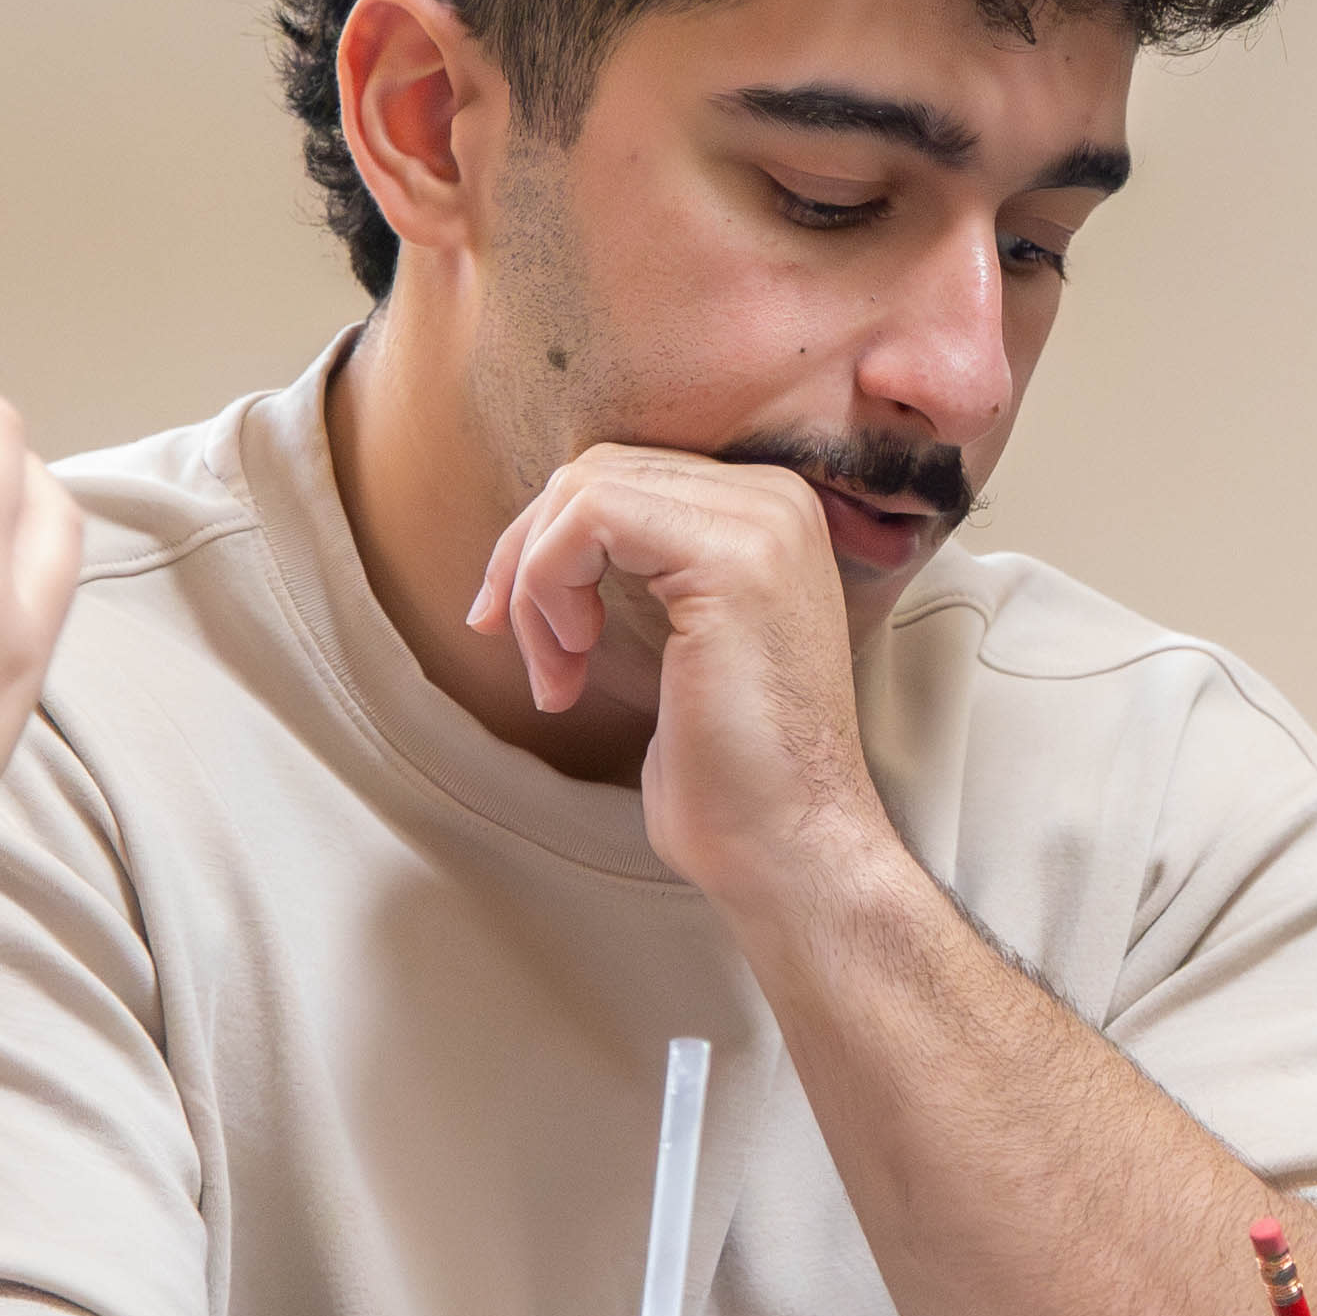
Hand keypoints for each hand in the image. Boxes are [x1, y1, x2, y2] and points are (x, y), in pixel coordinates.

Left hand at [461, 444, 887, 906]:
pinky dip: (547, 588)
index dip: (548, 547)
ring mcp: (762, 521)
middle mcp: (775, 499)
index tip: (528, 633)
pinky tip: (574, 659)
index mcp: (768, 514)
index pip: (621, 475)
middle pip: (594, 471)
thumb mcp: (678, 642)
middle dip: (529, 560)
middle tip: (535, 657)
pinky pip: (588, 518)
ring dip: (535, 585)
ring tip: (558, 671)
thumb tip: (535, 534)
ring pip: (582, 489)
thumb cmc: (729, 772)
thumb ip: (640, 571)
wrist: (788, 844)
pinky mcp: (731, 556)